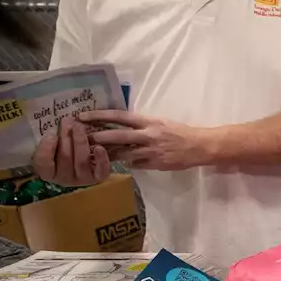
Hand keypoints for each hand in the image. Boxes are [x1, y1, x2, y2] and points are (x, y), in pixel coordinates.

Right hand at [33, 115, 111, 185]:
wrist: (90, 155)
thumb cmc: (66, 146)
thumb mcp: (55, 142)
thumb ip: (52, 137)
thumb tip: (54, 124)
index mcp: (49, 172)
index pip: (43, 165)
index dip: (46, 149)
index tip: (51, 133)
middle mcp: (65, 179)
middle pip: (64, 158)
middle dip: (66, 137)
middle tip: (68, 121)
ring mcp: (83, 179)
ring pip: (81, 161)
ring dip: (80, 142)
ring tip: (79, 126)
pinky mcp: (99, 177)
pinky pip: (101, 171)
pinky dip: (101, 159)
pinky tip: (99, 147)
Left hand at [82, 110, 210, 170]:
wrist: (200, 146)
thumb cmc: (180, 132)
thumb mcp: (161, 122)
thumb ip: (142, 125)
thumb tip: (122, 126)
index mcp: (149, 122)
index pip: (120, 116)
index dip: (100, 116)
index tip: (83, 116)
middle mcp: (148, 135)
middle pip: (118, 136)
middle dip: (98, 137)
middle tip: (80, 138)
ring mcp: (151, 151)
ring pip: (124, 154)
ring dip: (108, 154)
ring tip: (93, 154)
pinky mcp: (155, 164)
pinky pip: (135, 164)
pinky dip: (127, 163)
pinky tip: (119, 163)